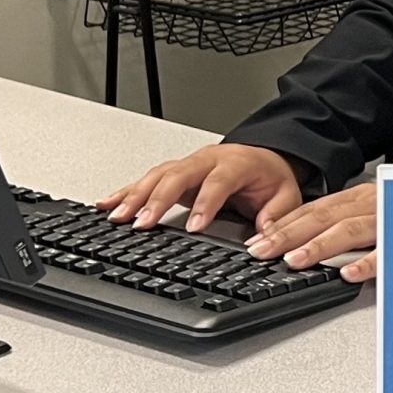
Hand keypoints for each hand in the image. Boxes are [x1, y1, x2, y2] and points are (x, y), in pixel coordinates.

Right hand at [96, 143, 302, 234]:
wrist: (265, 157)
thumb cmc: (270, 177)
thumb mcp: (285, 196)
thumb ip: (276, 216)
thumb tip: (265, 236)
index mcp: (236, 164)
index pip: (217, 183)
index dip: (204, 204)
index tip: (193, 227)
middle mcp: (207, 160)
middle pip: (178, 175)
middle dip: (158, 199)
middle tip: (143, 223)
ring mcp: (188, 164)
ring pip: (157, 176)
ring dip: (135, 196)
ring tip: (117, 217)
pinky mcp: (174, 172)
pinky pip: (146, 179)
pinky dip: (125, 191)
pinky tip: (107, 204)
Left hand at [245, 182, 378, 282]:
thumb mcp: (374, 211)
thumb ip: (343, 224)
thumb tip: (304, 243)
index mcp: (358, 199)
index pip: (313, 211)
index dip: (282, 225)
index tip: (256, 241)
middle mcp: (369, 205)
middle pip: (323, 218)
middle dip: (288, 235)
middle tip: (261, 251)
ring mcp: (388, 221)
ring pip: (349, 230)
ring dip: (318, 246)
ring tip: (293, 260)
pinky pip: (386, 253)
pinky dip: (366, 264)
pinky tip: (347, 275)